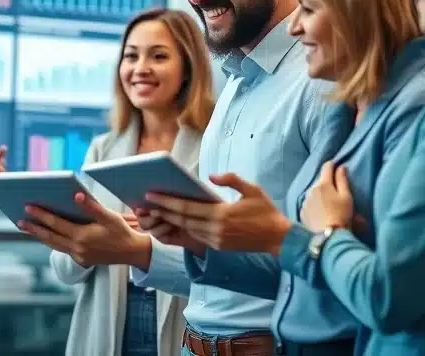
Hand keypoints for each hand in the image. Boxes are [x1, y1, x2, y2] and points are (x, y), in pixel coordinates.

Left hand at [19, 192, 151, 268]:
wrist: (132, 253)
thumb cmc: (121, 232)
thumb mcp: (110, 217)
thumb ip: (92, 207)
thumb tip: (77, 195)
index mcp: (83, 236)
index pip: (56, 224)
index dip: (41, 215)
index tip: (28, 207)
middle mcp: (77, 248)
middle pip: (50, 236)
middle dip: (34, 228)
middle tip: (19, 220)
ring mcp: (78, 255)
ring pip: (53, 244)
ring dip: (39, 236)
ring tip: (27, 227)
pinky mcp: (81, 259)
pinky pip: (61, 248)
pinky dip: (51, 241)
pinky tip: (45, 235)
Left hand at [142, 173, 291, 254]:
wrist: (278, 238)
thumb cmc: (266, 211)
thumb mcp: (252, 189)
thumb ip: (231, 180)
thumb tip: (211, 176)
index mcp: (221, 214)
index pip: (186, 207)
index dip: (166, 201)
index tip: (150, 194)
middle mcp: (215, 229)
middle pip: (181, 219)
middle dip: (162, 211)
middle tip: (145, 203)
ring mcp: (216, 240)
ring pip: (187, 229)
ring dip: (170, 221)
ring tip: (155, 211)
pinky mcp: (219, 247)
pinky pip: (196, 236)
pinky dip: (184, 228)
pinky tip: (176, 221)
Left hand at [301, 161, 353, 231]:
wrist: (329, 236)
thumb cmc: (342, 215)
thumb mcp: (346, 197)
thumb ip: (342, 180)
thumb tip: (340, 167)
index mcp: (323, 184)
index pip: (326, 168)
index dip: (332, 165)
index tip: (335, 165)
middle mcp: (311, 190)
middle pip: (320, 181)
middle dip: (326, 183)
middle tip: (335, 191)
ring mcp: (305, 201)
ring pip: (313, 192)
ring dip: (319, 194)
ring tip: (328, 204)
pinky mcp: (302, 212)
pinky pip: (309, 204)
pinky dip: (314, 205)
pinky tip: (321, 212)